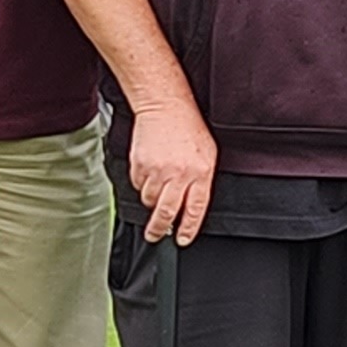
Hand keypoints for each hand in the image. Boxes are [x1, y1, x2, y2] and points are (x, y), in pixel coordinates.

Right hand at [129, 93, 216, 242]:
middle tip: (156, 236)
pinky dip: (143, 185)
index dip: (188, 229)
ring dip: (152, 201)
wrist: (166, 106)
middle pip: (167, 212)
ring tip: (157, 188)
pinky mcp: (140, 165)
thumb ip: (202, 181)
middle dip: (160, 229)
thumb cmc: (189, 129)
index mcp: (200, 173)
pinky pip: (138, 185)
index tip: (183, 240)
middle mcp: (179, 174)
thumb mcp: (208, 155)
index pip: (194, 210)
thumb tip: (193, 205)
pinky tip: (150, 172)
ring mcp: (157, 170)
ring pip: (150, 200)